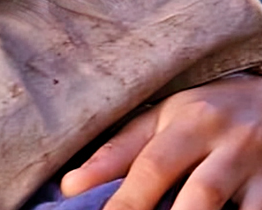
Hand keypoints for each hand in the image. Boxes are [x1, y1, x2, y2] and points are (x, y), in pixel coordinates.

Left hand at [61, 74, 261, 209]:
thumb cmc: (208, 113)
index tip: (84, 208)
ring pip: (220, 204)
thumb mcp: (163, 119)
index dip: (122, 198)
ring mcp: (256, 164)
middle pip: (191, 190)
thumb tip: (70, 187)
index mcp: (186, 119)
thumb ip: (119, 152)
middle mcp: (224, 139)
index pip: (149, 164)